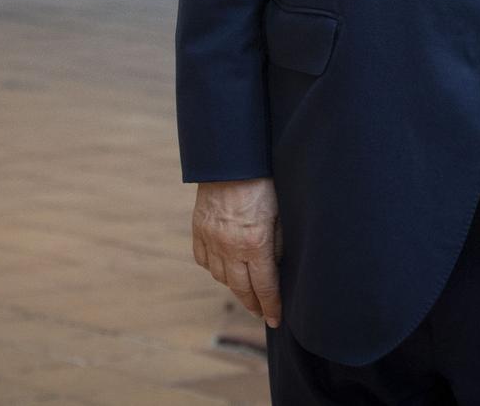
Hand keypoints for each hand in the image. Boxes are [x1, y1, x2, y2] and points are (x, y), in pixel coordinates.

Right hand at [191, 176, 284, 327]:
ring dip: (234, 286)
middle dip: (253, 304)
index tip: (276, 320)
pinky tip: (224, 269)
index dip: (271, 306)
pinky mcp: (198, 230)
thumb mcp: (281, 213)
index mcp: (255, 243)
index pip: (265, 286)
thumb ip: (278, 243)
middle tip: (261, 313)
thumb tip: (277, 267)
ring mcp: (211, 239)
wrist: (231, 159)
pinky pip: (204, 260)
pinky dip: (214, 268)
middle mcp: (230, 246)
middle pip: (241, 288)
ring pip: (221, 277)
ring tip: (245, 290)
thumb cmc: (263, 183)